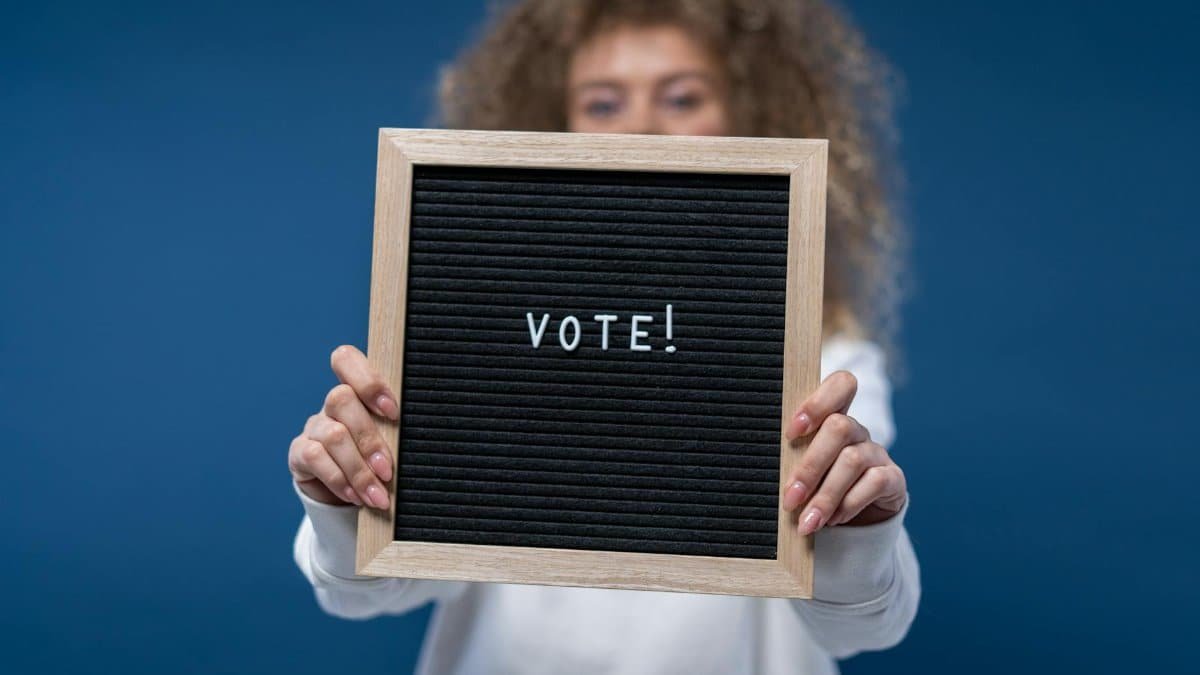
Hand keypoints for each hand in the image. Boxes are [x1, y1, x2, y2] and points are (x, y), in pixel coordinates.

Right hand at [287, 345, 399, 507]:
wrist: (349, 492)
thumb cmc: (379, 459)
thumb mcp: (391, 441)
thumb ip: (396, 430)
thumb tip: (424, 437)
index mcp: (357, 391)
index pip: (347, 359)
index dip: (368, 380)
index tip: (393, 411)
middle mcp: (332, 404)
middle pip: (341, 399)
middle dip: (369, 439)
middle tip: (388, 471)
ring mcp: (314, 426)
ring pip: (333, 435)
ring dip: (359, 470)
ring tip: (378, 496)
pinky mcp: (299, 452)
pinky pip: (316, 458)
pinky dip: (340, 480)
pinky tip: (356, 496)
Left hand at [781, 371, 906, 533]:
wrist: (856, 521)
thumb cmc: (816, 488)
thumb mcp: (801, 471)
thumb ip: (790, 460)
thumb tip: (760, 470)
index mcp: (832, 418)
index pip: (840, 385)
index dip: (817, 402)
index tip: (791, 433)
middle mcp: (857, 430)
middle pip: (839, 427)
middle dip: (810, 466)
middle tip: (790, 498)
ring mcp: (877, 452)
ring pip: (852, 460)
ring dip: (825, 495)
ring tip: (807, 522)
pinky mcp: (893, 478)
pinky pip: (874, 482)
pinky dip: (849, 504)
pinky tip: (834, 520)